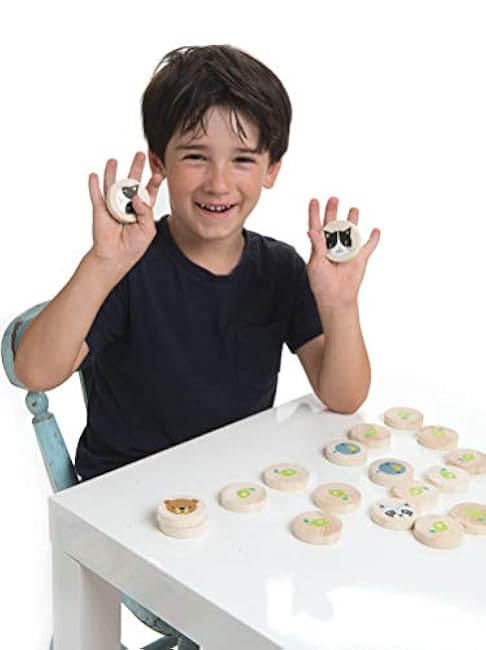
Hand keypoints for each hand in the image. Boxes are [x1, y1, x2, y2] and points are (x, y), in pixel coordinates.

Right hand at [88, 151, 163, 271]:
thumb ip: (145, 211)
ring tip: (113, 160)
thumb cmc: (133, 245)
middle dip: (136, 168)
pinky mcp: (100, 210)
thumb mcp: (147, 229)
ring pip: (113, 185)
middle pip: (132, 182)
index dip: (153, 182)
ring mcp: (113, 205)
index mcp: (142, 209)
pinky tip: (94, 175)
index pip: (148, 192)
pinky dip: (94, 185)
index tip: (158, 175)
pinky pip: (96, 195)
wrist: (116, 256)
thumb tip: (136, 196)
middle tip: (140, 155)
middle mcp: (128, 204)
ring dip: (112, 172)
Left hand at [307, 197, 379, 308]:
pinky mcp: (360, 258)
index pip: (316, 226)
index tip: (314, 200)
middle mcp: (333, 247)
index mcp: (320, 247)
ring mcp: (347, 251)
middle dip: (333, 211)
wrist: (336, 299)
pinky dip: (373, 238)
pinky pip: (369, 246)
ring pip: (351, 232)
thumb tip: (311, 230)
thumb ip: (316, 247)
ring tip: (354, 209)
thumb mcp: (315, 265)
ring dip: (352, 220)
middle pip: (333, 225)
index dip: (314, 213)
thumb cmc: (322, 284)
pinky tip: (376, 230)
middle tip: (334, 198)